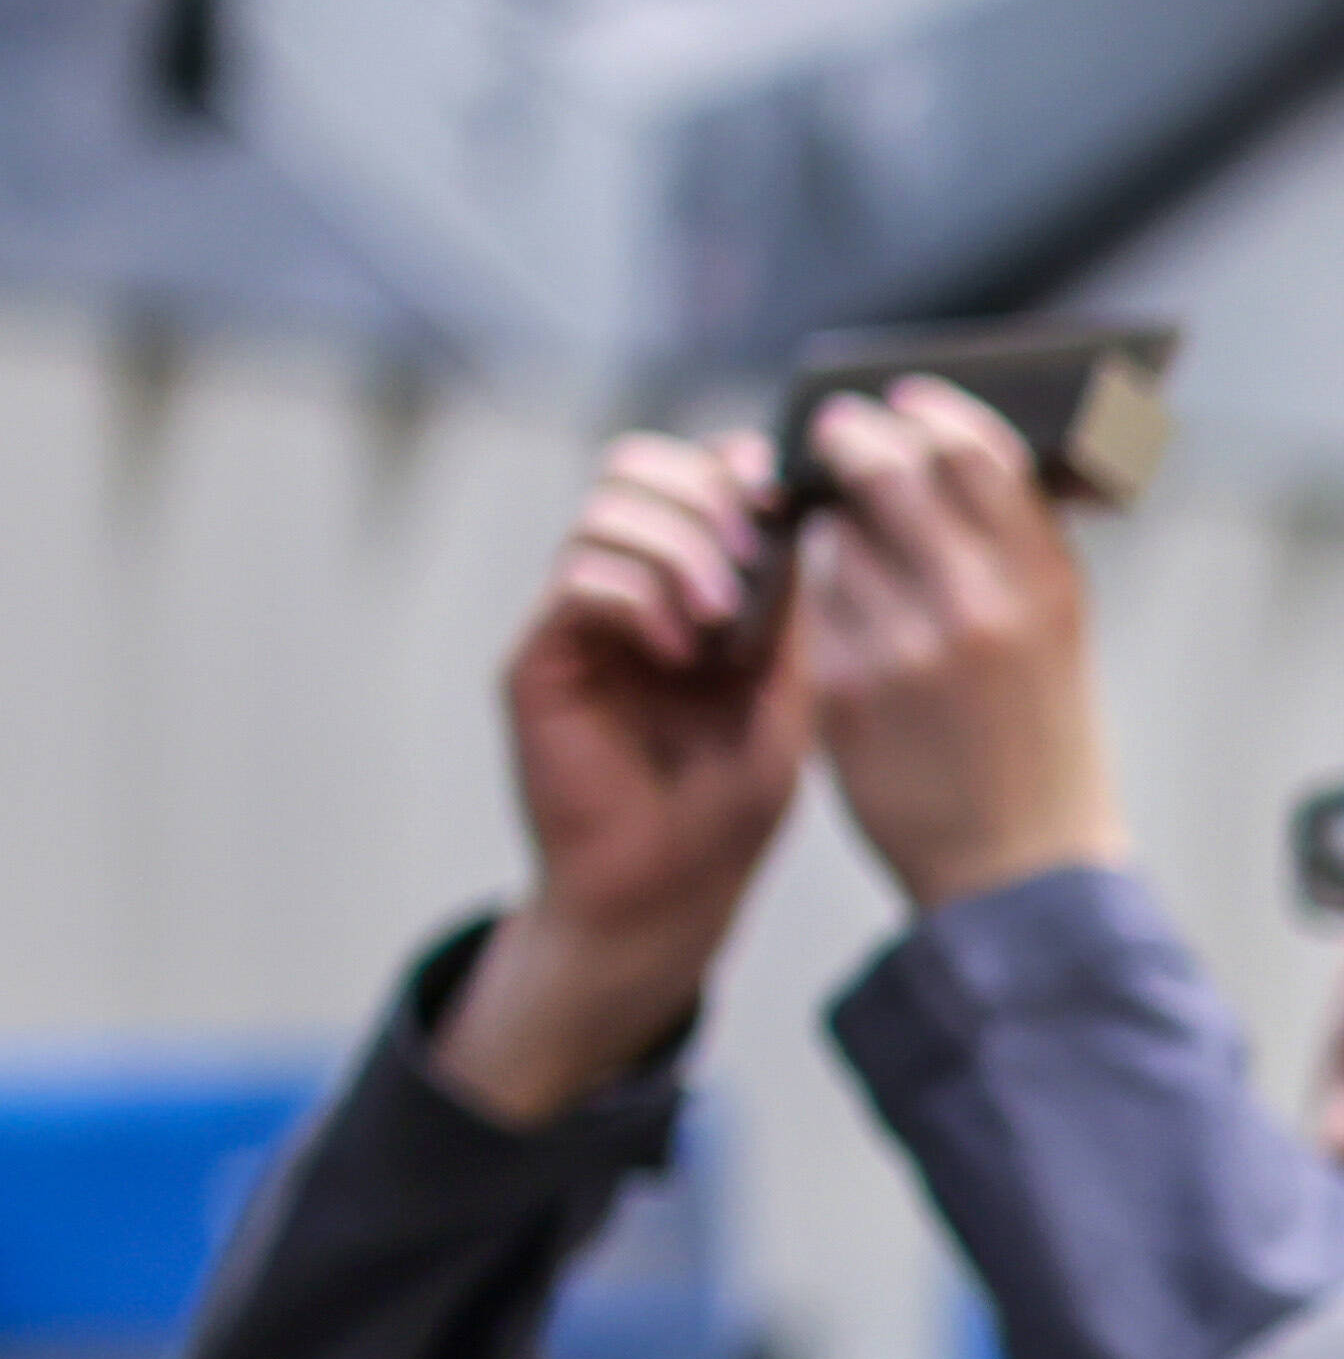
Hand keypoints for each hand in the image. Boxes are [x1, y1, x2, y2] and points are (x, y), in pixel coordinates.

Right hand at [448, 432, 813, 1123]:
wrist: (673, 890)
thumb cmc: (729, 805)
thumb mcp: (786, 689)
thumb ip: (784, 602)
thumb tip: (786, 505)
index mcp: (684, 587)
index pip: (685, 475)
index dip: (727, 468)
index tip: (777, 498)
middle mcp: (624, 591)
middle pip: (634, 470)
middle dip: (702, 497)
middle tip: (746, 563)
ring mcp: (578, 623)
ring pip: (606, 514)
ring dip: (677, 549)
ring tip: (716, 621)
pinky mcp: (541, 661)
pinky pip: (578, 581)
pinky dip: (637, 597)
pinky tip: (678, 652)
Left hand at [789, 383, 1128, 914]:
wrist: (1022, 873)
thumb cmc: (1041, 747)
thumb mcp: (1057, 637)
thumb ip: (1014, 549)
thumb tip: (953, 450)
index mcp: (1045, 585)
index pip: (976, 449)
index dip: (931, 411)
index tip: (904, 400)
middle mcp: (978, 605)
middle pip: (890, 466)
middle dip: (852, 436)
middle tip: (833, 430)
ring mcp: (906, 646)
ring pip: (835, 531)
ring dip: (826, 514)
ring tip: (835, 524)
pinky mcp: (846, 688)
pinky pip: (810, 601)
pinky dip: (809, 585)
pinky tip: (821, 600)